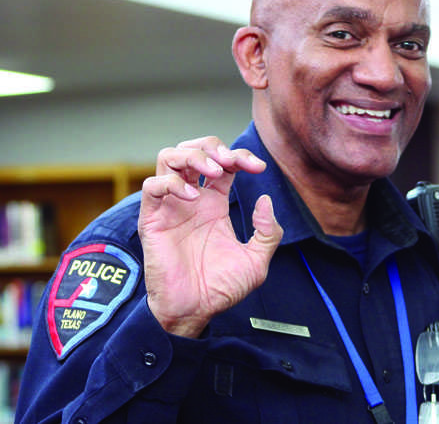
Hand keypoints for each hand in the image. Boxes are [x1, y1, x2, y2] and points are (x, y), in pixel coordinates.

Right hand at [138, 137, 282, 337]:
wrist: (194, 311)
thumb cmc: (221, 287)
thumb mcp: (256, 260)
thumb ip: (267, 232)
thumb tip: (265, 200)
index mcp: (214, 203)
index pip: (223, 163)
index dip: (240, 156)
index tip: (258, 167)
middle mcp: (192, 199)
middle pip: (193, 149)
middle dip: (212, 146)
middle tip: (229, 161)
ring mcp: (171, 206)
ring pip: (169, 157)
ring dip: (192, 155)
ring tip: (212, 171)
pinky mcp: (153, 219)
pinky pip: (152, 186)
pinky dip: (171, 183)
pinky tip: (191, 197)